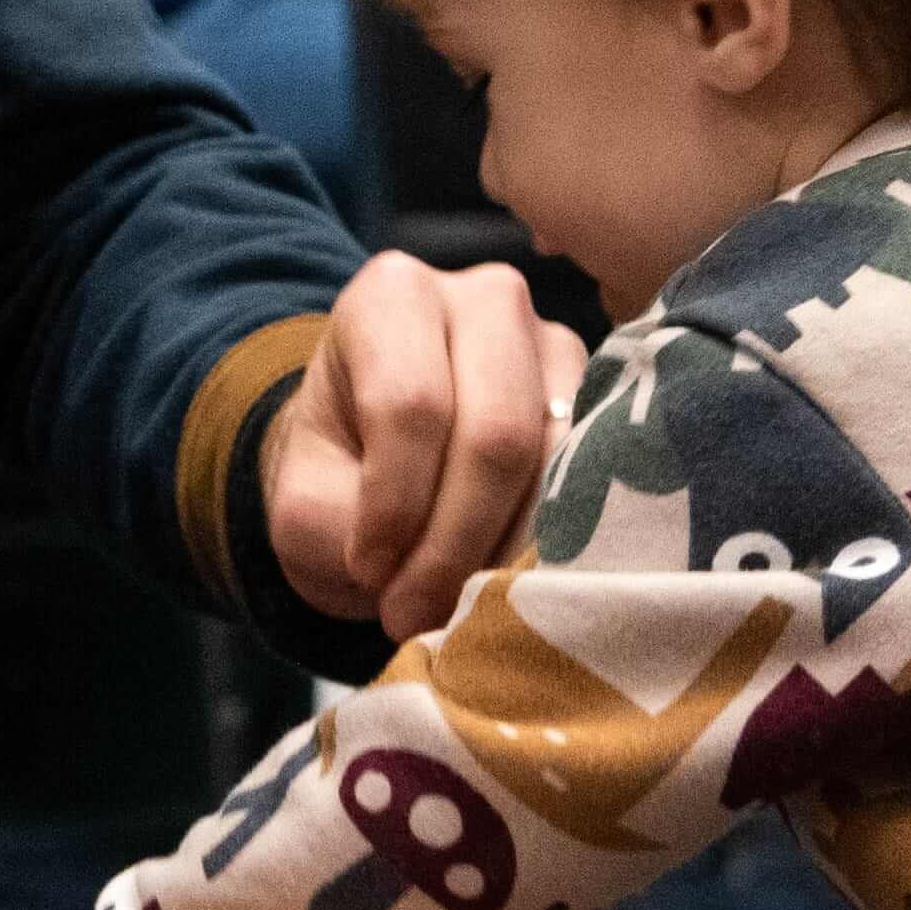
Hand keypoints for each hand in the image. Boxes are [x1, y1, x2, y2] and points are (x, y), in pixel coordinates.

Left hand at [265, 248, 586, 637]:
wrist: (382, 468)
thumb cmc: (336, 476)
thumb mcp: (304, 502)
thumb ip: (342, 529)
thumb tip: (419, 582)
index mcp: (391, 297)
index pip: (410, 404)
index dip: (395, 505)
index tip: (369, 572)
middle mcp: (486, 300)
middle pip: (495, 434)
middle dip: (456, 542)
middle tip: (416, 612)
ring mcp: (557, 346)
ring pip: (558, 463)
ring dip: (508, 554)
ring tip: (459, 606)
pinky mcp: (606, 399)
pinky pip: (603, 481)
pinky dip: (557, 546)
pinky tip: (515, 584)